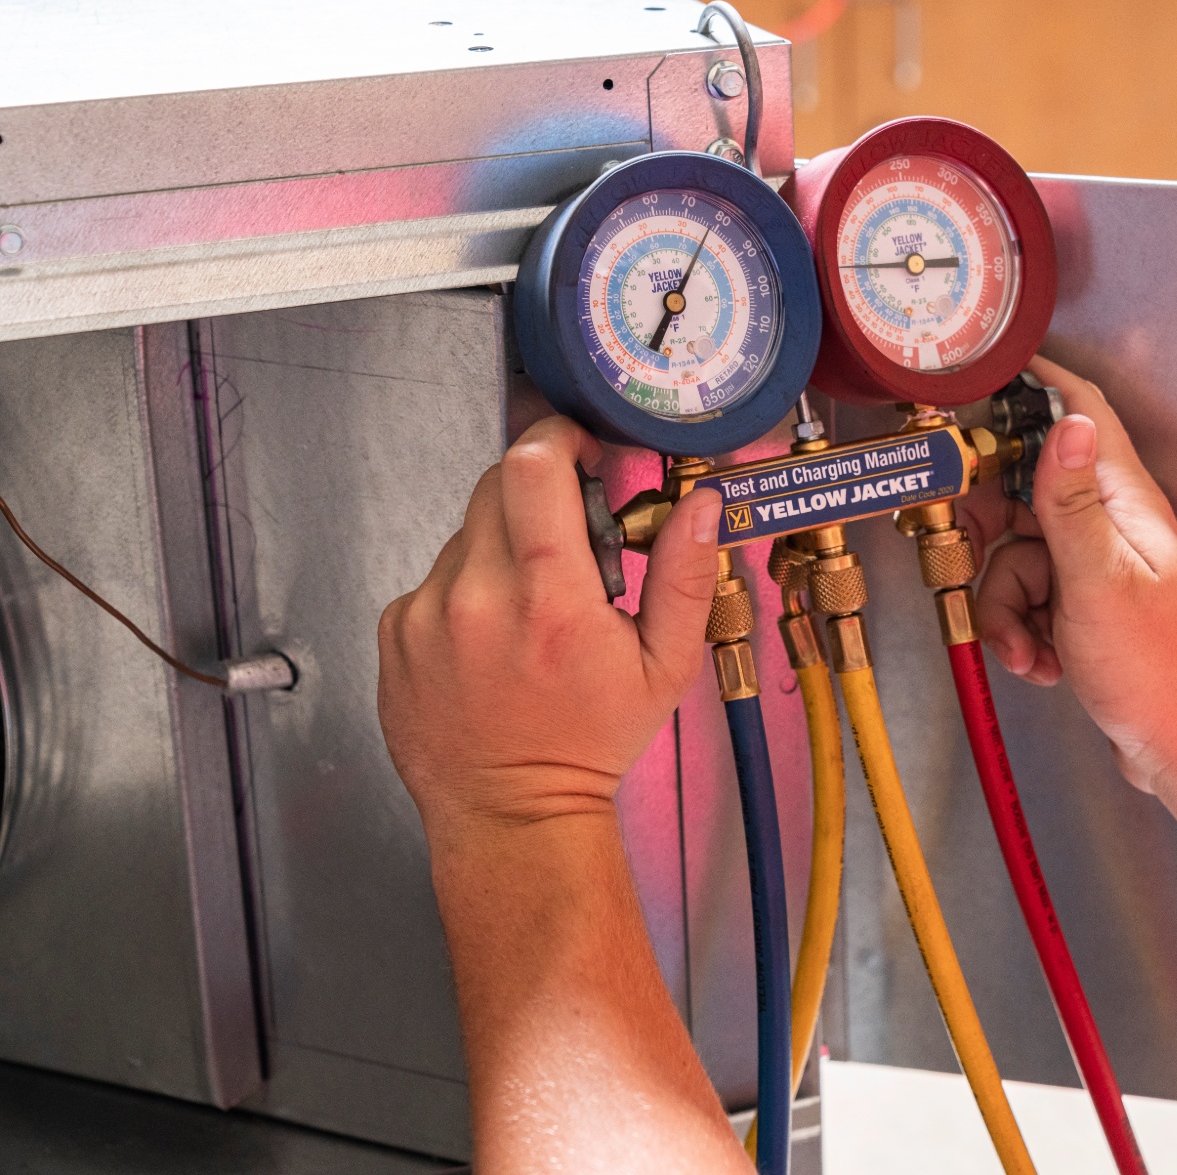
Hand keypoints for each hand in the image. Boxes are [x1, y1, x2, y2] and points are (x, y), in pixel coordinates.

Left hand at [378, 416, 723, 834]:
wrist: (511, 813)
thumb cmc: (589, 743)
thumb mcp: (664, 665)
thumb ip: (683, 576)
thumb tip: (700, 505)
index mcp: (551, 598)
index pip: (534, 467)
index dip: (559, 441)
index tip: (580, 452)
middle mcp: (479, 598)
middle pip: (498, 485)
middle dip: (539, 492)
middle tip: (571, 542)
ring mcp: (428, 614)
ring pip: (468, 533)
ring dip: (504, 548)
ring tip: (532, 611)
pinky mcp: (397, 631)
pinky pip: (437, 578)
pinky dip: (469, 590)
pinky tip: (494, 639)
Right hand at [975, 357, 1176, 792]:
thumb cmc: (1159, 673)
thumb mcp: (1098, 581)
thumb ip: (1072, 500)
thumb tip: (1067, 418)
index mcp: (1125, 500)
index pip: (1079, 409)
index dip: (1029, 385)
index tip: (976, 388)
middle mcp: (1113, 521)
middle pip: (1026, 489)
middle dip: (992, 533)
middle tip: (979, 563)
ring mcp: (1099, 563)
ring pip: (1018, 552)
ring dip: (1008, 603)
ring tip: (1029, 645)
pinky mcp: (1086, 602)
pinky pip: (1030, 595)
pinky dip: (1023, 628)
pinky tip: (1041, 659)